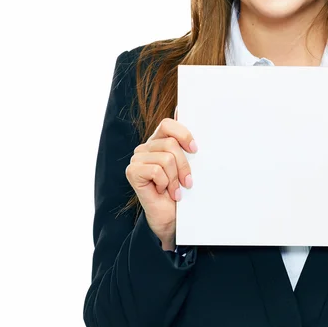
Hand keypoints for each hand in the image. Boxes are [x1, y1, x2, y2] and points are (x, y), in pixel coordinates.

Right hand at [125, 105, 196, 243]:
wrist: (170, 218)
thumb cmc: (180, 190)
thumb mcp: (188, 163)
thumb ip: (184, 141)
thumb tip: (182, 108)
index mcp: (158, 141)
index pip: (168, 124)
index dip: (184, 134)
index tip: (195, 150)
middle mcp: (146, 147)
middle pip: (170, 143)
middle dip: (184, 165)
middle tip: (187, 182)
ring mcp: (137, 159)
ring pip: (166, 158)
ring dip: (175, 178)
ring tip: (175, 189)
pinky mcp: (132, 171)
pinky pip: (156, 170)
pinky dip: (165, 183)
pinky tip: (163, 192)